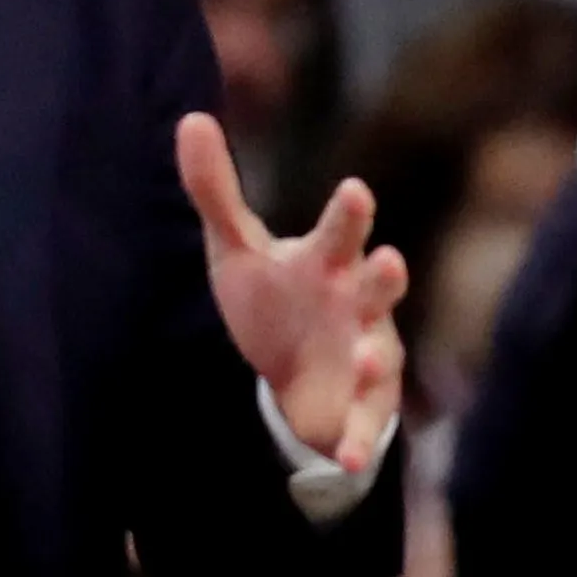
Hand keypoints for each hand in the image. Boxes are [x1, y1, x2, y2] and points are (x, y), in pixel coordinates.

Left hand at [183, 112, 406, 471]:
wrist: (296, 373)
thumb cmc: (274, 298)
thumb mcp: (237, 249)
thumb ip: (217, 189)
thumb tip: (190, 119)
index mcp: (329, 263)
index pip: (343, 232)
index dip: (350, 215)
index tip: (353, 190)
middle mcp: (358, 304)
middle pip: (377, 287)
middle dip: (383, 277)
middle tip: (386, 261)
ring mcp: (367, 354)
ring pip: (381, 352)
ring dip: (376, 356)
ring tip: (364, 357)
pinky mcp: (363, 408)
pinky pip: (366, 425)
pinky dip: (358, 440)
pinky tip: (344, 457)